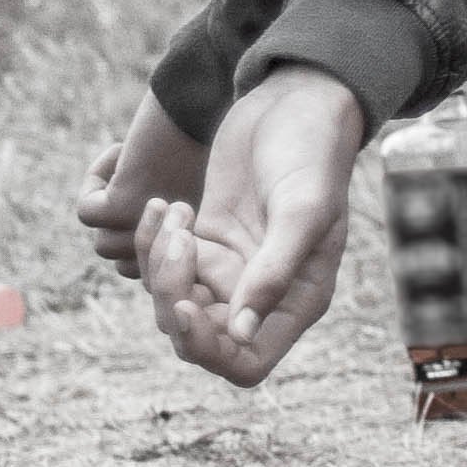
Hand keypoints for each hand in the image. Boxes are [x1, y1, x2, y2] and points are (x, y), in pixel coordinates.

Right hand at [78, 93, 211, 277]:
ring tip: (131, 164)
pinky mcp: (122, 206)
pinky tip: (121, 152)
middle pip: (118, 255)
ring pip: (101, 242)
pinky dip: (95, 178)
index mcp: (186, 242)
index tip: (150, 187)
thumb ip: (151, 223)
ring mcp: (146, 227)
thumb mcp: (175, 188)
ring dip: (105, 200)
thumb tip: (113, 242)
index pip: (140, 266)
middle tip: (138, 174)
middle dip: (116, 216)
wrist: (192, 100)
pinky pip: (87, 212)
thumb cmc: (187, 135)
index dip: (131, 227)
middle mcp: (169, 242)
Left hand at [136, 65, 366, 386]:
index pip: (244, 363)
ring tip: (172, 211)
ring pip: (172, 299)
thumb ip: (273, 273)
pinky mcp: (207, 241)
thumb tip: (241, 333)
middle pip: (197, 335)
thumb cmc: (312, 154)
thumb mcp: (301, 211)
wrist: (296, 103)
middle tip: (178, 237)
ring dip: (157, 262)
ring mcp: (230, 269)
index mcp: (296, 302)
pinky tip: (166, 206)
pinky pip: (164, 263)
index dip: (206, 349)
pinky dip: (153, 240)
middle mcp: (261, 296)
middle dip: (172, 293)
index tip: (184, 305)